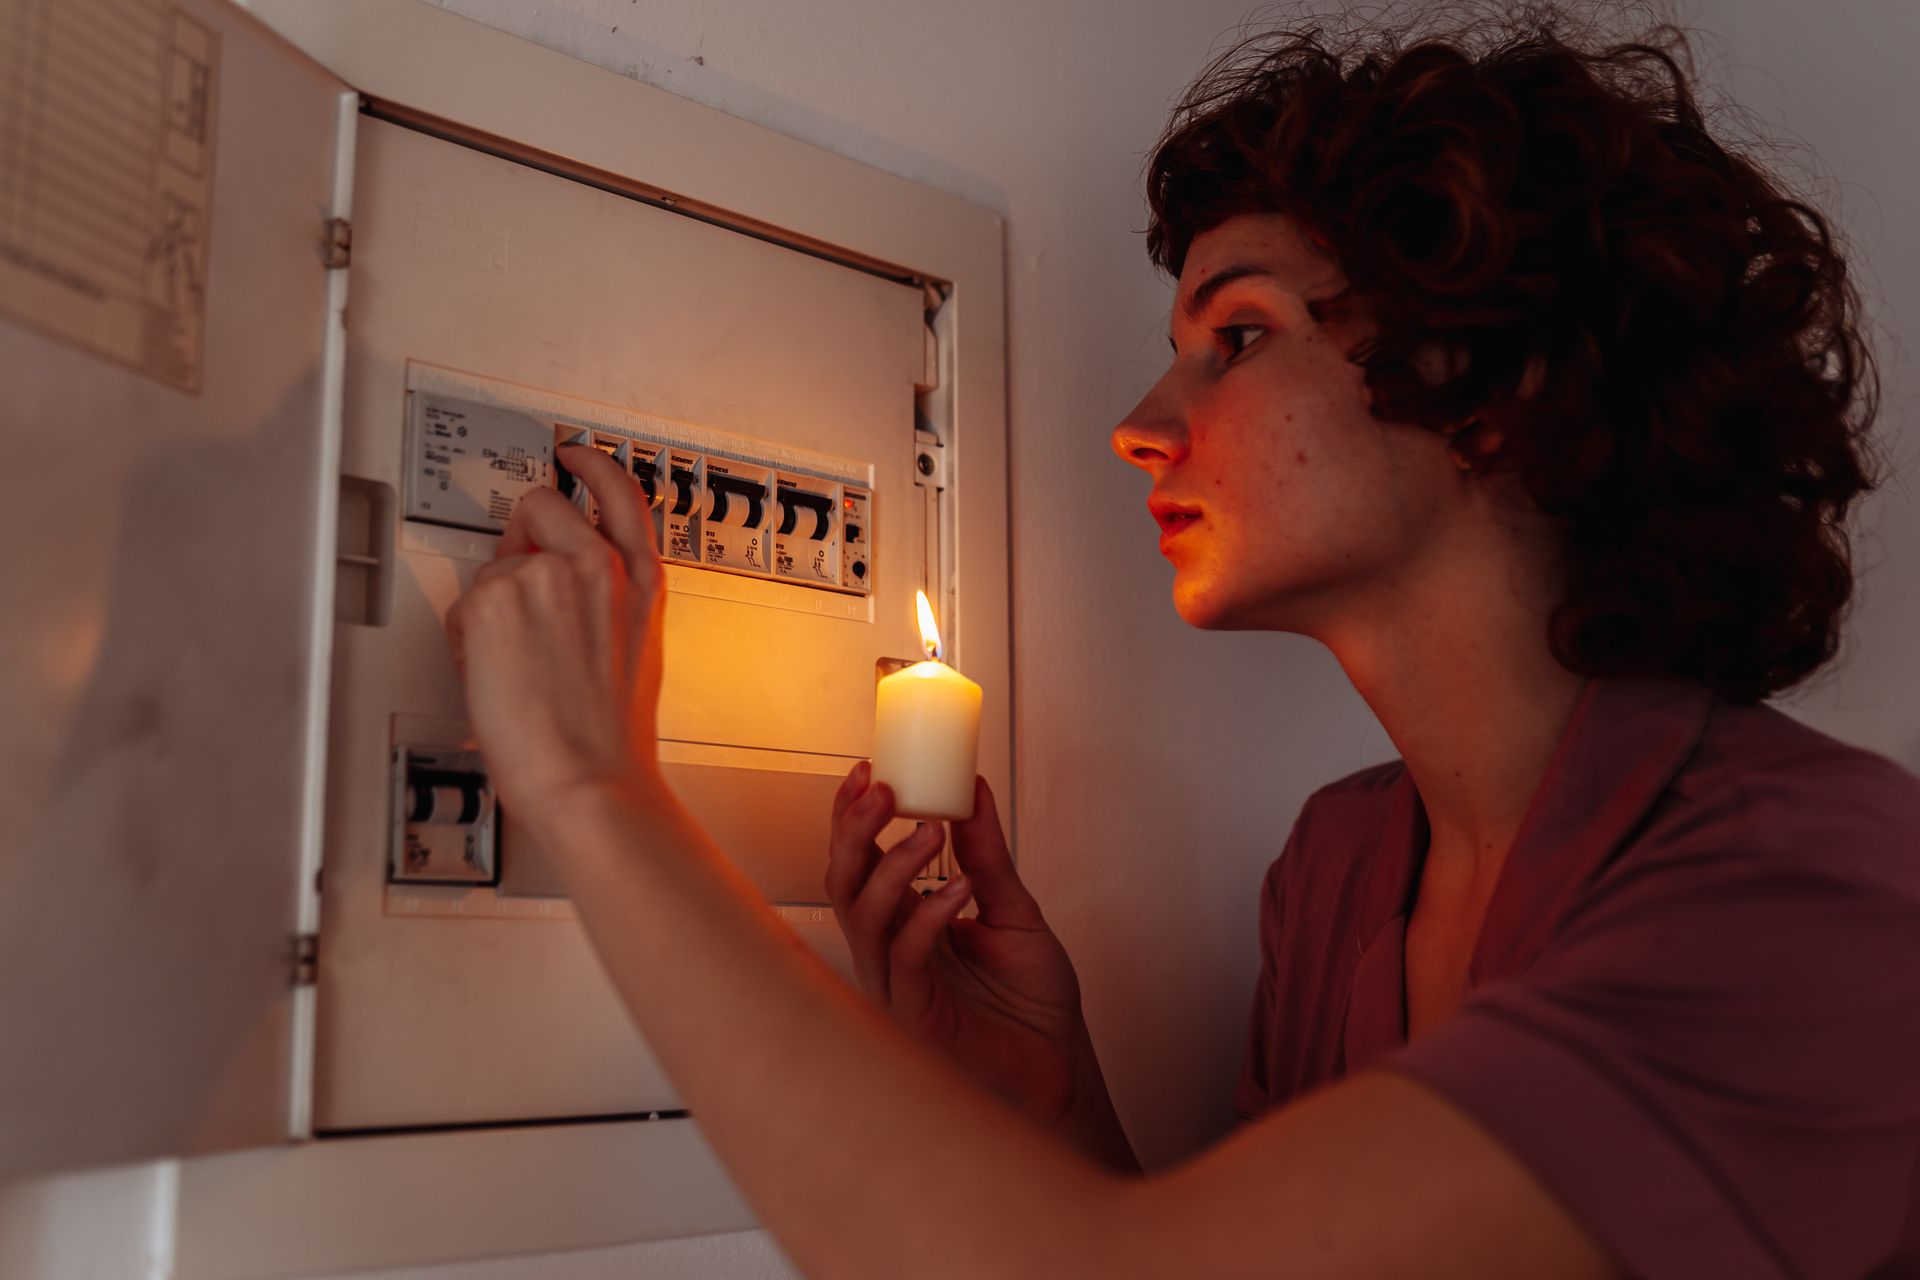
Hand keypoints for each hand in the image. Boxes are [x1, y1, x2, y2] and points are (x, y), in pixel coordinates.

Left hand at [445, 444, 665, 828]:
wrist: (586, 776)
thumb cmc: (608, 737)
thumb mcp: (636, 649)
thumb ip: (607, 598)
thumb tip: (563, 585)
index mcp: (640, 579)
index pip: (620, 491)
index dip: (591, 464)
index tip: (574, 453)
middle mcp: (595, 566)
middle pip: (541, 509)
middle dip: (522, 538)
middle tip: (517, 583)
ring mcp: (542, 576)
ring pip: (497, 564)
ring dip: (495, 604)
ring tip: (515, 664)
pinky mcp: (494, 597)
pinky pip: (466, 603)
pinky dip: (468, 637)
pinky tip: (494, 674)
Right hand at [827, 766, 1087, 1124]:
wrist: (1061, 1067)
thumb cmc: (1032, 1003)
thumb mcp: (1013, 909)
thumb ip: (986, 855)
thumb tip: (972, 789)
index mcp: (904, 922)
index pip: (861, 860)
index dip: (854, 816)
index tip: (869, 769)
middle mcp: (890, 950)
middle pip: (844, 882)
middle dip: (853, 831)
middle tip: (880, 789)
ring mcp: (897, 984)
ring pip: (864, 917)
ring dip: (892, 866)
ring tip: (930, 832)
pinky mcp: (916, 1014)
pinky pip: (907, 958)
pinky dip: (928, 916)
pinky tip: (958, 889)